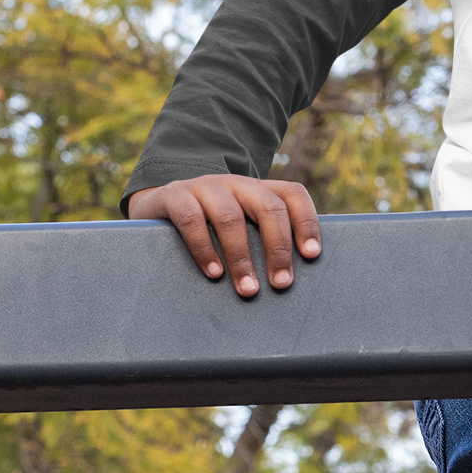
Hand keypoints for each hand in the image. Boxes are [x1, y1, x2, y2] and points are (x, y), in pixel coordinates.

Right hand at [127, 176, 321, 296]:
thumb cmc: (210, 227)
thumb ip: (262, 240)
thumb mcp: (241, 226)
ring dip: (242, 257)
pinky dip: (204, 249)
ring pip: (230, 218)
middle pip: (268, 207)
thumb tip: (290, 282)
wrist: (159, 205)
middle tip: (282, 284)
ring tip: (248, 289)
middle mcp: (236, 183)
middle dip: (278, 248)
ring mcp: (205, 187)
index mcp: (259, 189)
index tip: (312, 255)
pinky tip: (214, 273)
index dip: (307, 222)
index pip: (293, 195)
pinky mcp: (175, 196)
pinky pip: (191, 220)